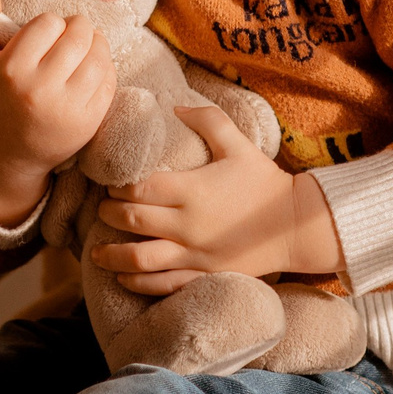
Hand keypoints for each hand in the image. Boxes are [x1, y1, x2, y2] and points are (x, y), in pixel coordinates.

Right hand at [0, 0, 115, 226]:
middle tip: (72, 32)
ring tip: (86, 45)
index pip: (49, 23)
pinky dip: (105, 68)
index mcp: (12, 70)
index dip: (50, 23)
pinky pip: (109, 81)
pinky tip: (92, 67)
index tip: (45, 34)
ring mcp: (68, 106)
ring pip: (99, 57)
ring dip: (97, 43)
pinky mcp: (89, 121)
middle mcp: (41, 88)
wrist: (7, 154)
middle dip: (78, 27)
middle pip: (78, 36)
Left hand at [90, 105, 342, 294]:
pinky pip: (162, 284)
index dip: (117, 186)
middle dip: (108, 214)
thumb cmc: (265, 182)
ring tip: (96, 252)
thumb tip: (174, 108)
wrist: (296, 226)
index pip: (138, 188)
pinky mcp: (203, 275)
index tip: (111, 183)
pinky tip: (123, 277)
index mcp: (193, 190)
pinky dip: (138, 283)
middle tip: (102, 209)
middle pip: (131, 220)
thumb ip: (208, 120)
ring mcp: (194, 255)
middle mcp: (188, 225)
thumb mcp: (239, 144)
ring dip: (111, 256)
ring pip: (139, 259)